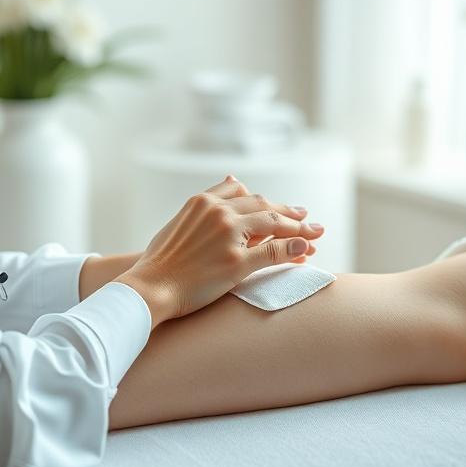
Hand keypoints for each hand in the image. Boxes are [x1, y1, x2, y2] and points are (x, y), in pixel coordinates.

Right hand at [118, 176, 323, 325]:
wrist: (149, 287)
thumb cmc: (160, 261)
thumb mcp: (180, 222)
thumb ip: (205, 205)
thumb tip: (232, 179)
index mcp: (202, 201)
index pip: (243, 192)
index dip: (264, 200)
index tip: (279, 207)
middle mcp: (218, 212)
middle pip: (263, 205)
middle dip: (288, 211)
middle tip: (307, 217)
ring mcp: (229, 236)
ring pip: (274, 223)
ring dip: (299, 227)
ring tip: (316, 232)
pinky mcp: (237, 262)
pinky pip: (274, 250)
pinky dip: (294, 248)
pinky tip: (307, 249)